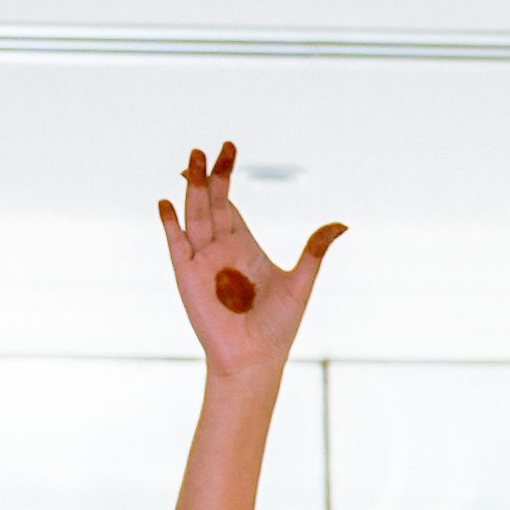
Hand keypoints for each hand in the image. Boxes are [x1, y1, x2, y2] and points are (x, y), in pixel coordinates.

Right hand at [156, 140, 341, 378]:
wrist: (254, 360)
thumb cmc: (278, 328)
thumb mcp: (301, 282)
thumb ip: (315, 251)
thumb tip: (342, 224)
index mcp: (245, 247)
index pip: (231, 204)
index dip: (227, 177)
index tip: (228, 149)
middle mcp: (221, 249)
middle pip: (212, 202)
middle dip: (211, 175)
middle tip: (208, 149)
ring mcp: (202, 261)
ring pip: (194, 215)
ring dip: (193, 190)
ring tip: (192, 162)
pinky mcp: (186, 276)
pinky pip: (176, 244)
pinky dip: (170, 224)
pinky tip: (167, 202)